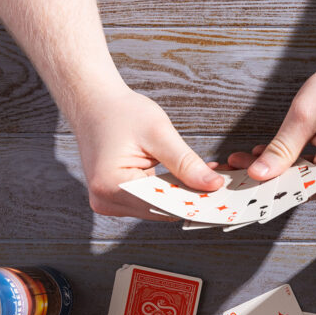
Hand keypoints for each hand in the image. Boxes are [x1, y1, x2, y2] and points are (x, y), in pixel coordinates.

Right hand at [70, 85, 224, 217]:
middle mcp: (106, 200)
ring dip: (182, 194)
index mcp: (111, 186)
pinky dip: (170, 191)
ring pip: (159, 208)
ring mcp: (109, 202)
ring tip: (206, 175)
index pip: (163, 206)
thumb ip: (186, 163)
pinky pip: (151, 201)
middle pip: (162, 210)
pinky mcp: (116, 198)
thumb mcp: (159, 133)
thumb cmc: (120, 112)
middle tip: (221, 180)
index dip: (194, 200)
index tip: (221, 193)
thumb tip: (213, 185)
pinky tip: (187, 177)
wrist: (94, 104)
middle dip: (191, 196)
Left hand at [229, 36, 315, 195]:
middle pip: (303, 188)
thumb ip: (281, 149)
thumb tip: (260, 174)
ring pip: (310, 183)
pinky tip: (282, 156)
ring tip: (258, 155)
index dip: (265, 183)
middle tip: (240, 163)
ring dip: (284, 172)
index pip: (297, 186)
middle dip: (271, 176)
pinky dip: (300, 167)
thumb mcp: (305, 114)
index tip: (239, 177)